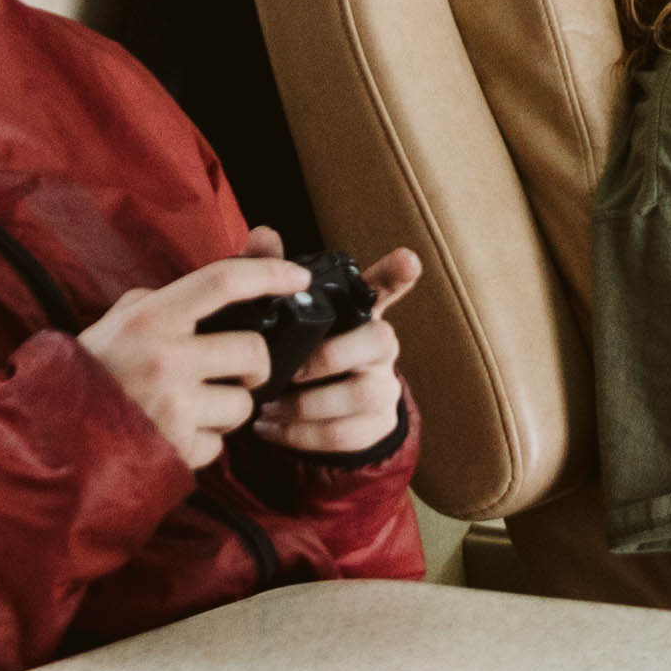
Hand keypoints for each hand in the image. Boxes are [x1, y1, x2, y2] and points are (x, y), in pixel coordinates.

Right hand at [85, 252, 312, 471]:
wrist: (46, 438)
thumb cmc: (90, 373)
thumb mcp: (122, 320)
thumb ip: (176, 294)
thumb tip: (248, 251)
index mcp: (150, 316)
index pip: (223, 281)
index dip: (268, 272)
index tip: (297, 275)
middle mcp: (165, 357)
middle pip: (253, 351)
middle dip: (253, 366)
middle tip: (233, 372)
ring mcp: (172, 405)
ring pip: (244, 404)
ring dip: (228, 410)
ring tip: (192, 409)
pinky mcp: (176, 449)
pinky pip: (220, 445)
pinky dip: (205, 444)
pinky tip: (174, 436)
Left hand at [253, 244, 422, 460]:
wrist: (312, 418)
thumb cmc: (297, 354)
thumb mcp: (281, 318)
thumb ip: (269, 276)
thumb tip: (263, 234)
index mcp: (359, 313)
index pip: (385, 286)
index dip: (397, 274)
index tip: (407, 259)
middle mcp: (379, 346)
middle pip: (381, 341)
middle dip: (331, 357)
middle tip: (291, 371)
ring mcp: (382, 387)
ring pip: (362, 394)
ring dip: (308, 405)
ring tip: (268, 406)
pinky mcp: (373, 426)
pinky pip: (345, 434)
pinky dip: (300, 436)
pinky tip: (269, 428)